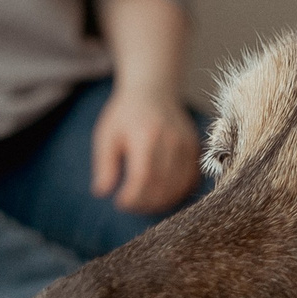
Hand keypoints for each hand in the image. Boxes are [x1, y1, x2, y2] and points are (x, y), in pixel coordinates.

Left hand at [90, 86, 199, 215]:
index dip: (132, 197)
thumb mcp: (107, 135)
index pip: (142, 177)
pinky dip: (179, 193)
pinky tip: (163, 195)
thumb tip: (101, 192)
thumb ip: (104, 164)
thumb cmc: (125, 115)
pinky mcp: (195, 148)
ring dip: (162, 202)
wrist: (153, 90)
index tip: (120, 203)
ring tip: (145, 204)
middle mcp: (170, 140)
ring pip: (179, 185)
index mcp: (146, 136)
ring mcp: (186, 144)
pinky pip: (191, 179)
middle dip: (145, 203)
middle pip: (162, 185)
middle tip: (131, 206)